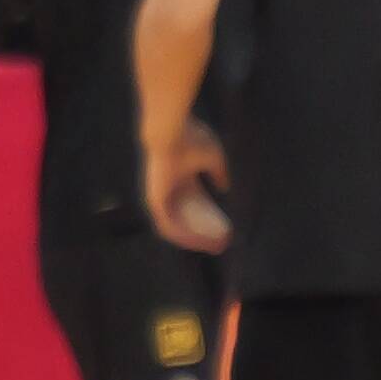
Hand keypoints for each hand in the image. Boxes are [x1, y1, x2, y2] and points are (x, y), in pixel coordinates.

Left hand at [147, 120, 230, 251]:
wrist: (171, 132)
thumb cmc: (191, 138)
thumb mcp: (213, 158)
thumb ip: (219, 174)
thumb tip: (226, 188)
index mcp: (180, 176)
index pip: (196, 201)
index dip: (210, 214)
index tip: (225, 225)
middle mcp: (168, 189)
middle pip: (188, 216)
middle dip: (205, 230)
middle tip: (222, 242)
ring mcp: (160, 196)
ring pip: (178, 225)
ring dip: (196, 237)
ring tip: (215, 246)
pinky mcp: (154, 202)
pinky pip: (169, 226)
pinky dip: (185, 235)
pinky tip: (202, 242)